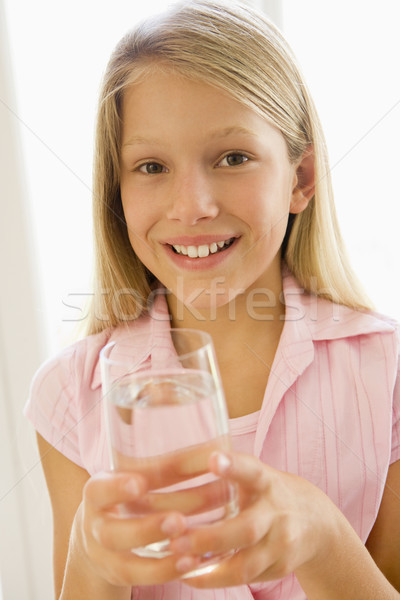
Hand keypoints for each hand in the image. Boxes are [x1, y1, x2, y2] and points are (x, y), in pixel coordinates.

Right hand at [71, 471, 197, 586]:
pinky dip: (166, 572)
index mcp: (97, 492)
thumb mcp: (132, 472)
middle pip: (112, 533)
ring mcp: (105, 556)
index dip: (117, 488)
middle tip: (179, 521)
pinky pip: (141, 579)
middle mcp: (95, 526)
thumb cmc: (127, 491)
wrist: (99, 530)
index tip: (139, 483)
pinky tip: (193, 562)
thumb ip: (161, 463)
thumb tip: (218, 444)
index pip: (100, 489)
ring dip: (160, 559)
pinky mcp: (121, 574)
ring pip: (126, 564)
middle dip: (147, 528)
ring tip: (193, 548)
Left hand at [169, 451, 340, 587]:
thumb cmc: (268, 492)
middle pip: (247, 529)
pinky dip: (216, 579)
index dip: (234, 466)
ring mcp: (281, 544)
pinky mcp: (279, 568)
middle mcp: (277, 513)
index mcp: (267, 481)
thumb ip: (227, 470)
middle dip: (211, 538)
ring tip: (178, 563)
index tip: (214, 460)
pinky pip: (246, 578)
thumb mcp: (255, 474)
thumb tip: (173, 459)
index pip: (252, 471)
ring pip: (247, 563)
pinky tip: (189, 576)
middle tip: (176, 541)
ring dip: (210, 567)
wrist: (316, 521)